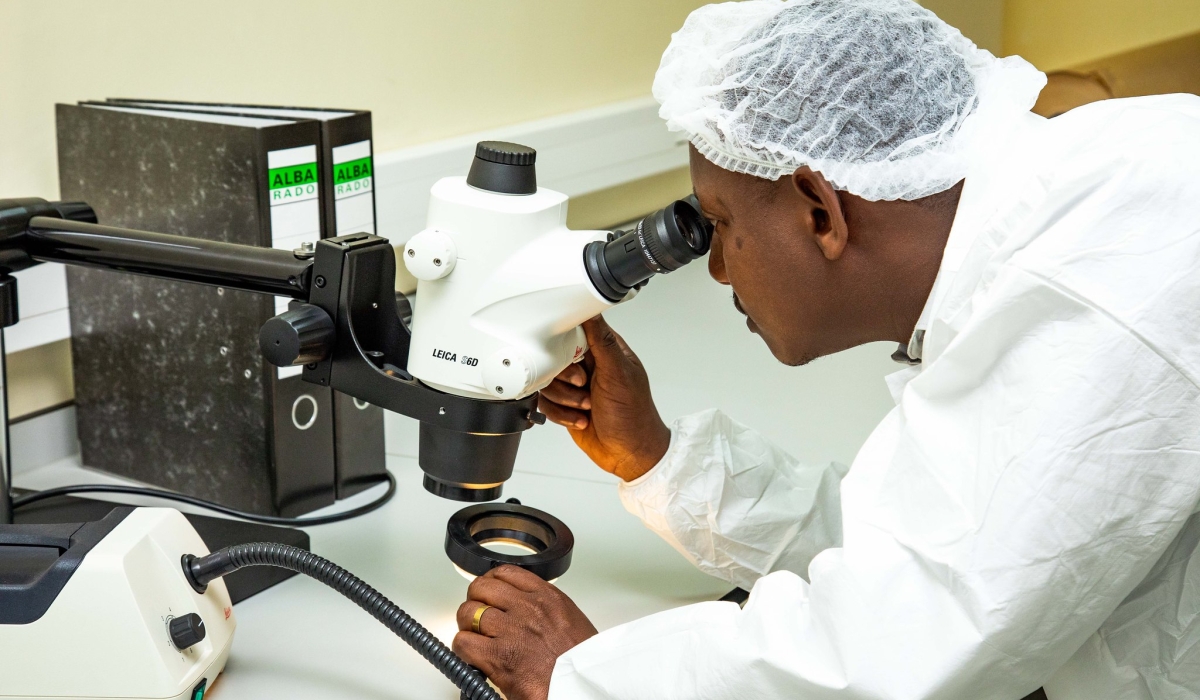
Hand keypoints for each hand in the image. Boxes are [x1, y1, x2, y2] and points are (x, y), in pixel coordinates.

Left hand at [453, 566, 597, 699]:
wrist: (583, 686)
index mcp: (546, 597)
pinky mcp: (499, 657)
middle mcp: (527, 608)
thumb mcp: (569, 619)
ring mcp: (511, 631)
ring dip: (467, 625)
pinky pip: (464, 642)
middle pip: (482, 588)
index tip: (488, 592)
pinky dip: (463, 649)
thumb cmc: (581, 660)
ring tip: (473, 636)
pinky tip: (473, 656)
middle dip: (475, 600)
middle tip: (477, 616)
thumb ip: (544, 608)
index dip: (490, 582)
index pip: (506, 573)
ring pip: (468, 612)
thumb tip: (522, 607)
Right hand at [538, 316, 670, 480]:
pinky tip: (581, 419)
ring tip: (586, 407)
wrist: (629, 454)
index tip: (570, 358)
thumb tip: (589, 310)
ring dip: (565, 399)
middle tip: (583, 386)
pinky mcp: (565, 405)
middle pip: (554, 357)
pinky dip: (561, 414)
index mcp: (605, 350)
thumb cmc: (633, 415)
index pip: (574, 331)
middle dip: (566, 378)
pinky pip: (546, 403)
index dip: (566, 344)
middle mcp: (589, 365)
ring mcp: (576, 386)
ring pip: (548, 381)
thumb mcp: (618, 373)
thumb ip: (602, 341)